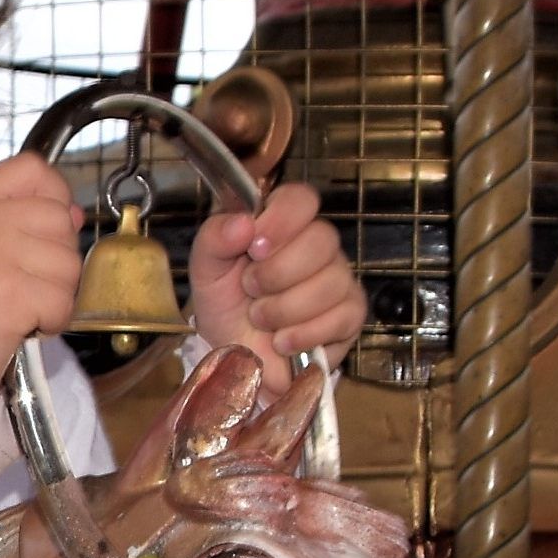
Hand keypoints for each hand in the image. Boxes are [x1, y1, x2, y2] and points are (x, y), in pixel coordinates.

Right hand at [0, 152, 84, 385]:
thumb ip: (18, 218)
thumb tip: (73, 214)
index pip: (32, 168)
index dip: (53, 195)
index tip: (42, 229)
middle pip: (60, 217)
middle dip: (56, 256)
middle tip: (24, 282)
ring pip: (70, 262)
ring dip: (57, 292)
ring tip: (22, 305)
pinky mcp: (11, 293)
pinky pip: (65, 300)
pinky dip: (53, 320)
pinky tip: (25, 324)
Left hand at [189, 180, 364, 392]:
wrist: (237, 358)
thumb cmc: (227, 306)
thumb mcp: (207, 271)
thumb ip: (214, 240)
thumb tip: (242, 222)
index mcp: (282, 227)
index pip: (301, 199)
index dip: (282, 219)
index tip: (255, 246)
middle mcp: (316, 248)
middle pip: (322, 239)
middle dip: (277, 273)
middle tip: (251, 289)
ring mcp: (338, 280)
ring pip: (330, 283)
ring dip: (283, 309)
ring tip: (261, 318)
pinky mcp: (351, 315)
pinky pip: (340, 317)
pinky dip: (302, 334)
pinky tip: (282, 340)